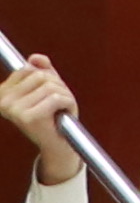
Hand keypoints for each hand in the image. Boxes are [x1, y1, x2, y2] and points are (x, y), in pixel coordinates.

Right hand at [1, 53, 78, 183]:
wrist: (59, 145)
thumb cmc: (53, 116)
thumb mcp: (47, 89)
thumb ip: (42, 70)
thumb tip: (35, 57)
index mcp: (3, 94)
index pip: (28, 69)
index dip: (47, 77)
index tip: (47, 94)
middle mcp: (4, 102)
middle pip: (41, 75)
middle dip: (58, 86)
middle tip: (58, 104)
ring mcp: (14, 110)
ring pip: (51, 85)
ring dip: (65, 96)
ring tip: (60, 110)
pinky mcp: (29, 117)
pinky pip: (57, 97)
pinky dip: (69, 103)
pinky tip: (64, 115)